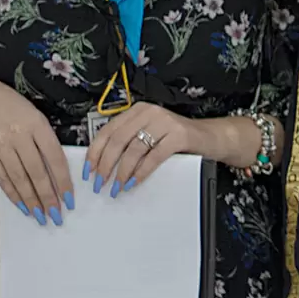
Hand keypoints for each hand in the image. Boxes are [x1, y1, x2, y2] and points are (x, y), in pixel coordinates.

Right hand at [0, 75, 72, 223]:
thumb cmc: (11, 106)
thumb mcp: (35, 116)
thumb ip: (46, 140)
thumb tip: (58, 171)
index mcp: (37, 124)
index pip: (55, 158)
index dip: (63, 181)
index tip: (69, 198)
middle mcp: (18, 135)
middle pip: (37, 172)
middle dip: (48, 197)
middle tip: (56, 214)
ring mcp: (0, 145)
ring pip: (19, 179)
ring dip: (31, 200)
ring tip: (41, 215)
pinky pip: (2, 178)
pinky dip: (13, 194)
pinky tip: (22, 204)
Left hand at [85, 102, 202, 197]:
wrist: (209, 137)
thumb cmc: (176, 139)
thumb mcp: (149, 135)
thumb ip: (129, 141)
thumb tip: (101, 165)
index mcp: (137, 111)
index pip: (108, 130)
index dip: (95, 152)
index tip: (89, 170)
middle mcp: (149, 112)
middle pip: (118, 140)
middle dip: (106, 165)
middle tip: (100, 183)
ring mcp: (165, 122)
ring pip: (134, 149)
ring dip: (122, 171)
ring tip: (117, 186)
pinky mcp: (179, 135)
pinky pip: (154, 156)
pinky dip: (142, 172)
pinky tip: (135, 182)